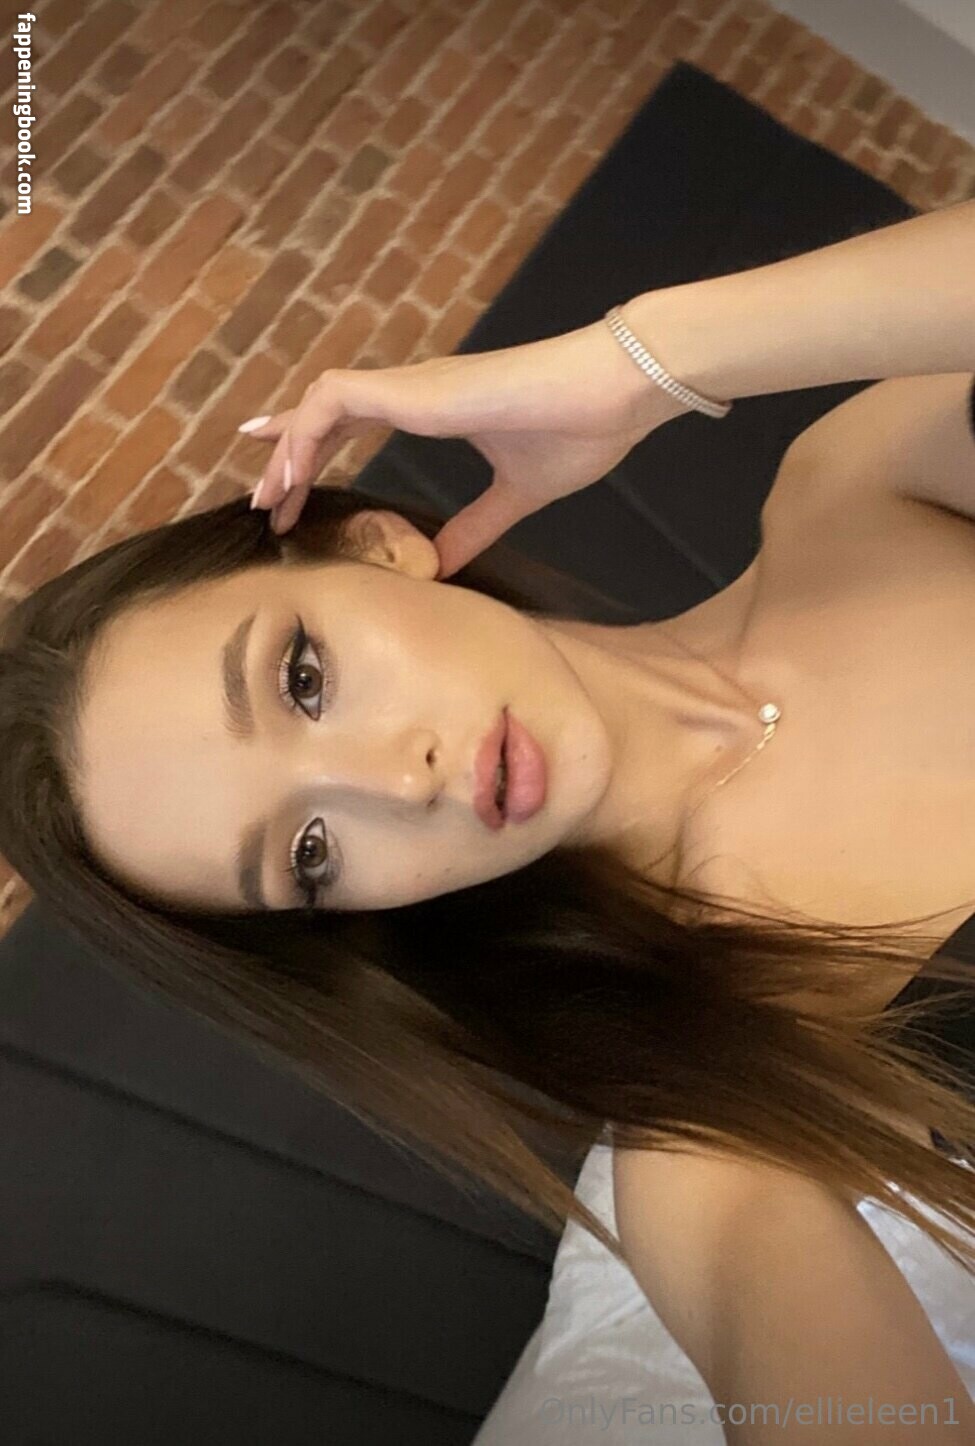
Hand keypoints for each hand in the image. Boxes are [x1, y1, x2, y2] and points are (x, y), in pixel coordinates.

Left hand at [241, 319, 693, 577]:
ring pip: (321, 404)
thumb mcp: (517, 495)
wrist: (611, 393)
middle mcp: (414, 392)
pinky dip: (304, 432)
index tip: (283, 484)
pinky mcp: (413, 388)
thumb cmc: (578, 430)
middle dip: (287, 454)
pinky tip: (290, 472)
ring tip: (267, 496)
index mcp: (436, 410)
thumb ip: (476, 527)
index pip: (356, 420)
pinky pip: (333, 400)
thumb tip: (444, 567)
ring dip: (288, 447)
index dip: (314, 447)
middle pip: (326, 413)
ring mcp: (411, 386)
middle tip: (262, 500)